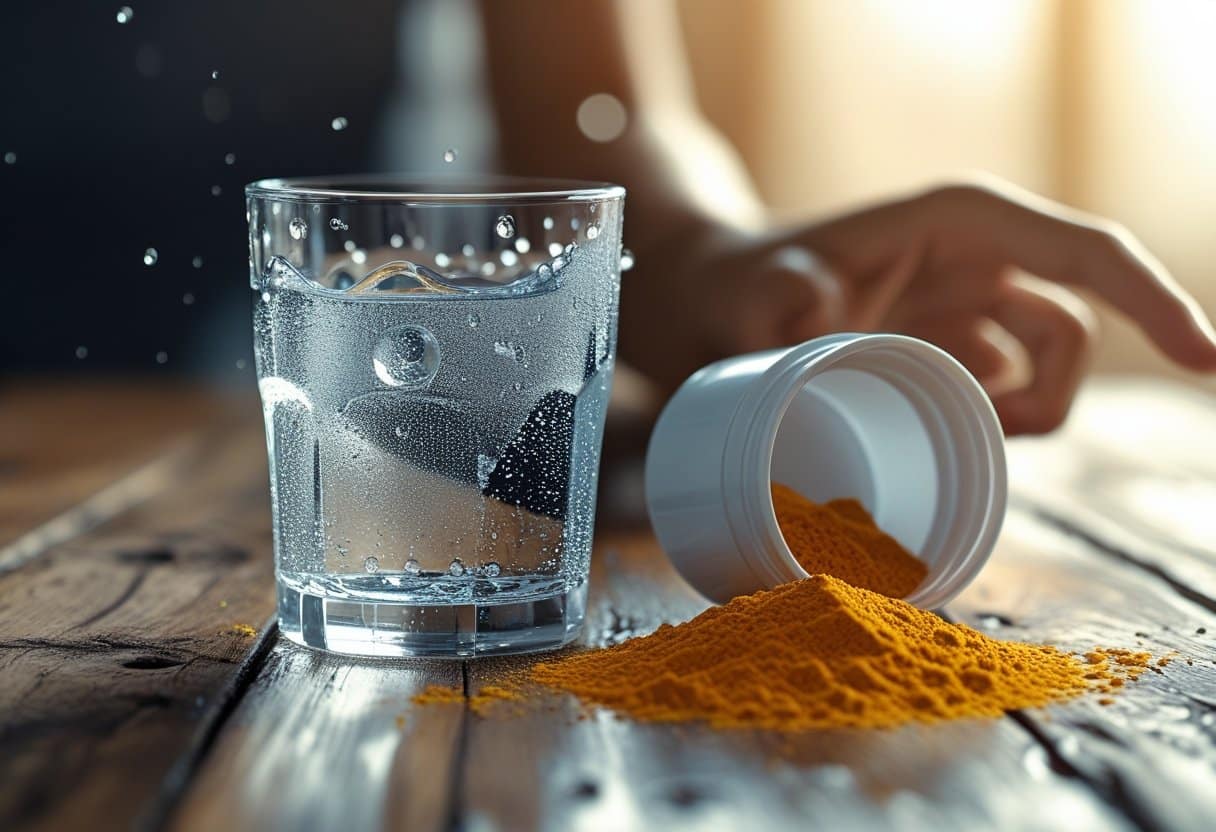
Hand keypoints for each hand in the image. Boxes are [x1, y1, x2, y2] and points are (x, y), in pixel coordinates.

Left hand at [624, 180, 1215, 433]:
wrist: (713, 306)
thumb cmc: (738, 283)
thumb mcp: (748, 290)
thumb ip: (776, 303)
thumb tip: (820, 324)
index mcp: (958, 224)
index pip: (1083, 253)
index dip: (1153, 300)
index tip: (1203, 359)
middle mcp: (979, 263)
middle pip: (1076, 330)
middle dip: (1051, 396)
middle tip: (980, 438)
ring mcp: (970, 310)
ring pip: (1048, 372)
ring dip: (1017, 421)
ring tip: (938, 440)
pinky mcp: (951, 353)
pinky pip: (1006, 399)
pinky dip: (989, 430)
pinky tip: (934, 441)